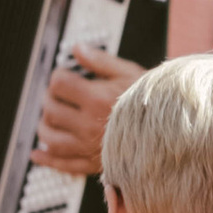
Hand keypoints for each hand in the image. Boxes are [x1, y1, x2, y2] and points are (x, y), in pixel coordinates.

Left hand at [34, 45, 144, 177]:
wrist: (175, 133)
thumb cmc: (155, 103)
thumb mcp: (130, 74)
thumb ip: (101, 61)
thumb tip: (78, 48)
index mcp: (96, 99)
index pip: (59, 84)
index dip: (59, 76)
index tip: (65, 75)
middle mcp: (88, 124)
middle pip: (51, 109)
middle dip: (50, 98)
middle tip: (58, 94)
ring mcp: (88, 147)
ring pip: (51, 138)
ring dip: (44, 126)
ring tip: (49, 118)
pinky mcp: (92, 164)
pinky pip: (63, 164)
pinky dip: (46, 159)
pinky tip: (38, 153)